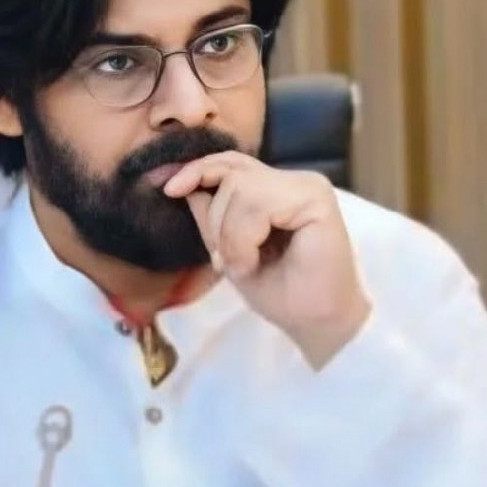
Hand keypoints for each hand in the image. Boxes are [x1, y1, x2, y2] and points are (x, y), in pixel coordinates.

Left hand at [164, 151, 370, 367]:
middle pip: (230, 175)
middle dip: (217, 222)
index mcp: (276, 187)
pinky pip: (258, 204)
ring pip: (240, 188)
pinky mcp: (317, 199)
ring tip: (244, 265)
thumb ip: (210, 214)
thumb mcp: (228, 248)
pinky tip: (253, 264)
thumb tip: (178, 183)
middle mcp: (294, 180)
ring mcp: (308, 186)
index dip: (198, 170)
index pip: (230, 163)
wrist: (314, 323)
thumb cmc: (278, 291)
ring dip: (230, 235)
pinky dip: (243, 240)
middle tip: (229, 262)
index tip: (169, 189)